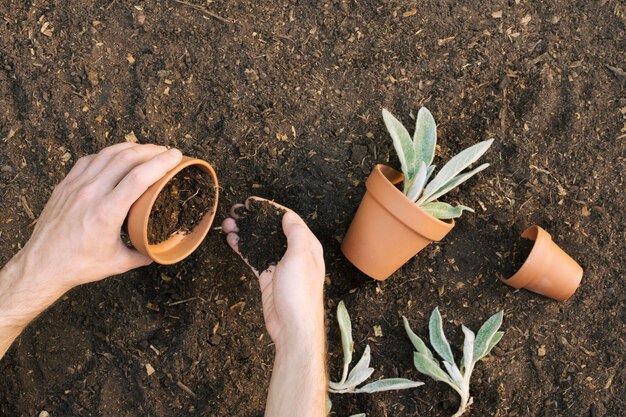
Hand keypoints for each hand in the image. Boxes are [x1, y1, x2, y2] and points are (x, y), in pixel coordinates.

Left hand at [11, 143, 182, 291]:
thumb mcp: (118, 263)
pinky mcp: (65, 185)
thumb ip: (142, 254)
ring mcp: (75, 187)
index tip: (176, 156)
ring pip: (107, 154)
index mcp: (107, 213)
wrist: (41, 266)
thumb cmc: (79, 265)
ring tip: (147, 150)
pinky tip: (118, 157)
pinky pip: (90, 160)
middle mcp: (90, 194)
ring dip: (131, 148)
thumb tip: (158, 249)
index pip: (139, 178)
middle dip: (150, 150)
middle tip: (166, 151)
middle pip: (126, 159)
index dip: (161, 163)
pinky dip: (108, 154)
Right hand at [222, 197, 326, 416]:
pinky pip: (254, 258)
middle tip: (235, 210)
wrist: (292, 327)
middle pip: (271, 229)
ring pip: (260, 243)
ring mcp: (280, 265)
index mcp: (307, 245)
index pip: (288, 219)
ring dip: (245, 232)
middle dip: (253, 219)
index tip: (252, 202)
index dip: (269, 208)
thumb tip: (287, 215)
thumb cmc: (300, 293)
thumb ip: (295, 234)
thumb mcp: (300, 257)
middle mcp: (295, 253)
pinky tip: (231, 240)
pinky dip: (243, 248)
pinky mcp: (268, 277)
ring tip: (227, 223)